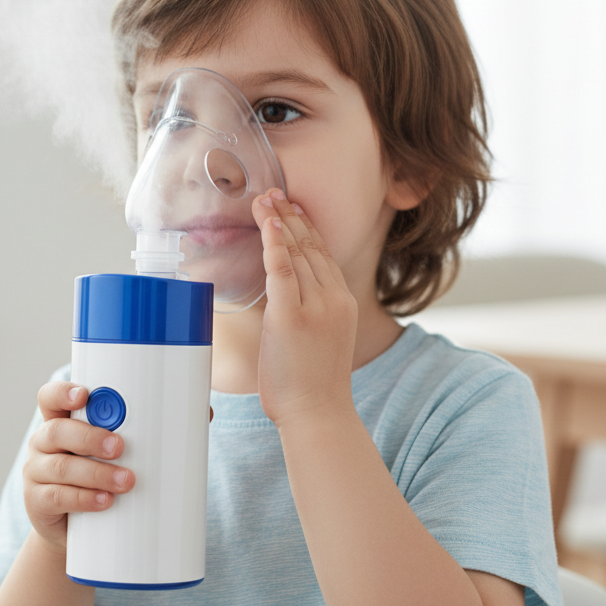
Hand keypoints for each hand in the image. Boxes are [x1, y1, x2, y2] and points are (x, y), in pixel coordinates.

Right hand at [22, 381, 135, 555]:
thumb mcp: (105, 452)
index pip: (50, 398)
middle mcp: (42, 444)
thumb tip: (185, 421)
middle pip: (57, 431)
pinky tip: (104, 500)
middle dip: (91, 437)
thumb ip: (126, 434)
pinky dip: (85, 498)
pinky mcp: (37, 502)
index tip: (84, 395)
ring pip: (62, 467)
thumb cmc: (93, 478)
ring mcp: (35, 473)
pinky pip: (58, 497)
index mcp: (58, 422)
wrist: (71, 526)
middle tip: (119, 447)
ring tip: (125, 481)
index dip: (63, 393)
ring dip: (97, 473)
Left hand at [252, 188, 358, 427]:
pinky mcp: (291, 317)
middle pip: (310, 247)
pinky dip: (274, 244)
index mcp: (342, 302)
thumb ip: (310, 312)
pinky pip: (282, 271)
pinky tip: (267, 223)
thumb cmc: (312, 384)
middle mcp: (333, 298)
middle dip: (290, 217)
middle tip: (273, 192)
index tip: (291, 207)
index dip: (305, 227)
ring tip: (263, 199)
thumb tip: (286, 296)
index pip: (323, 254)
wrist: (319, 413)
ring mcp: (315, 307)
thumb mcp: (321, 339)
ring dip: (278, 222)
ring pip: (295, 253)